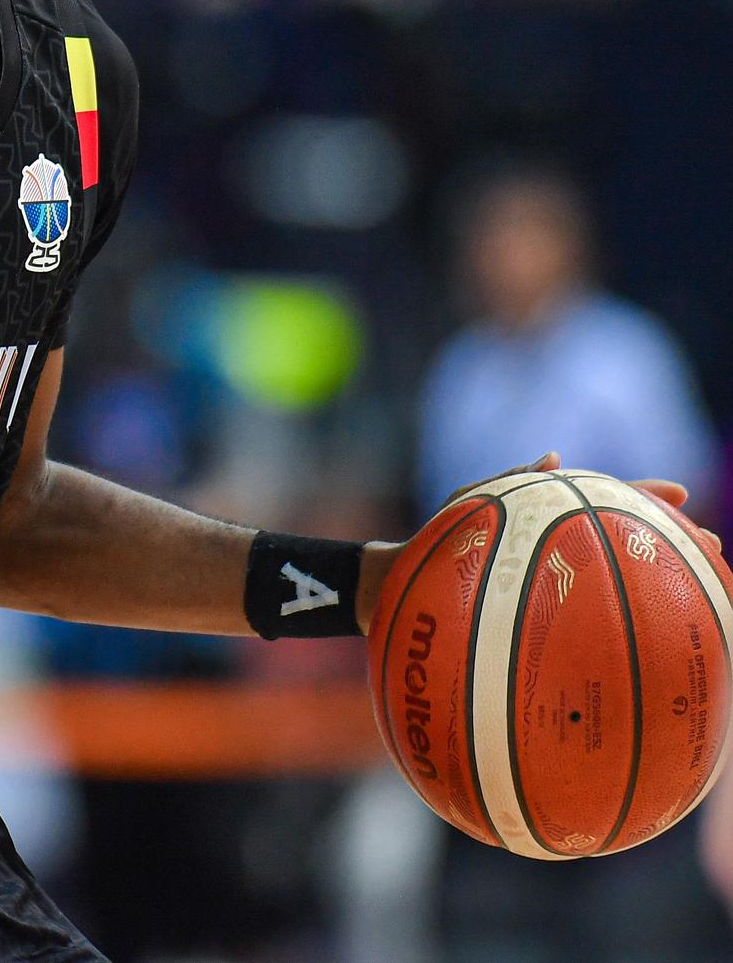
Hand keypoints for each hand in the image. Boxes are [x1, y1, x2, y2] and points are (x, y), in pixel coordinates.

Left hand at [359, 452, 723, 633]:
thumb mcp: (466, 507)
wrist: (396, 590)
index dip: (646, 499)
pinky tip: (650, 643)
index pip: (606, 504)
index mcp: (548, 525)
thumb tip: (553, 454)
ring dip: (661, 582)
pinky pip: (588, 623)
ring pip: (619, 584)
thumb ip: (506, 481)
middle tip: (714, 547)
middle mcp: (560, 556)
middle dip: (673, 543)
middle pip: (627, 543)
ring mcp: (555, 588)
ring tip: (706, 588)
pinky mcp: (542, 622)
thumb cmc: (430, 544)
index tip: (682, 495)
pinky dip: (617, 626)